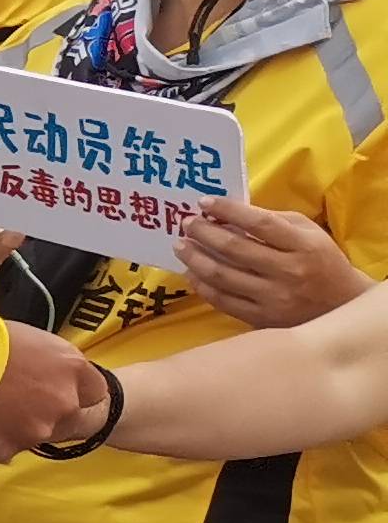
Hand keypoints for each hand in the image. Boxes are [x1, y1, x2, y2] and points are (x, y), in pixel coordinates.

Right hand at [0, 321, 110, 463]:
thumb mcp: (28, 338)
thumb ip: (45, 365)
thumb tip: (36, 375)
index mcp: (72, 369)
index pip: (93, 392)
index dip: (71, 392)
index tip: (50, 388)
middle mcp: (62, 404)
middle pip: (60, 418)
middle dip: (39, 412)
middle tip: (7, 399)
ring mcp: (33, 431)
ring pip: (26, 436)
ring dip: (9, 427)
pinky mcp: (1, 450)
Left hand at [177, 200, 365, 328]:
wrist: (341, 305)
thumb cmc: (320, 260)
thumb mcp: (307, 232)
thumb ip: (271, 221)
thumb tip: (227, 213)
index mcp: (303, 246)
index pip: (260, 224)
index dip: (229, 210)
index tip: (204, 202)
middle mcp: (289, 272)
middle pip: (235, 249)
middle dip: (204, 233)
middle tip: (186, 223)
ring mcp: (274, 298)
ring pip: (223, 277)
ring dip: (195, 259)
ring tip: (181, 246)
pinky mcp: (262, 319)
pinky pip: (223, 301)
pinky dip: (202, 285)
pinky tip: (191, 273)